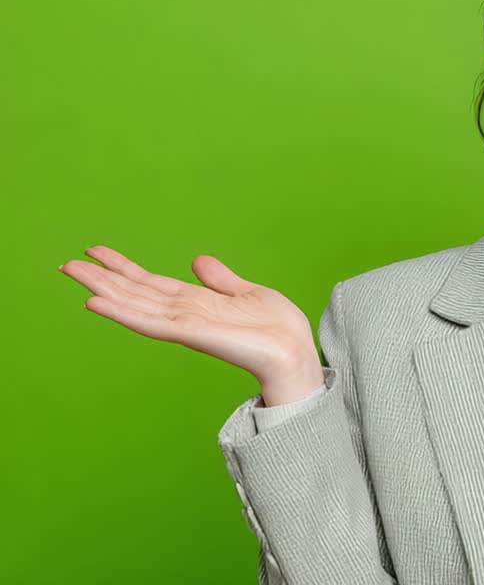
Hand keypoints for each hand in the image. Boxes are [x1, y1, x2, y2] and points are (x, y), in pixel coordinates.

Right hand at [59, 245, 321, 394]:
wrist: (295, 352)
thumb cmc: (277, 329)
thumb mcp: (248, 293)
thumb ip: (220, 280)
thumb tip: (198, 260)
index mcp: (196, 302)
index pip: (151, 282)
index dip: (124, 267)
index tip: (97, 251)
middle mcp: (184, 313)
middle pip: (135, 292)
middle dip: (103, 277)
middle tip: (68, 262)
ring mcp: (185, 324)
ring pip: (135, 303)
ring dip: (104, 288)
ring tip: (73, 273)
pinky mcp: (192, 333)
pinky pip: (151, 321)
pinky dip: (123, 311)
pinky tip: (97, 301)